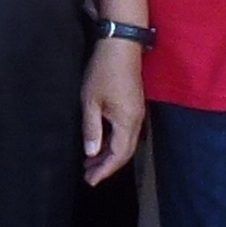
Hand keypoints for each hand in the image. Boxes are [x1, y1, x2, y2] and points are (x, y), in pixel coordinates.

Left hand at [80, 35, 145, 183]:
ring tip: (90, 162)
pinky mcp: (134, 105)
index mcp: (127, 122)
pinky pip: (125, 132)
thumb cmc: (103, 72)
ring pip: (125, 143)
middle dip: (107, 166)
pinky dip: (112, 142)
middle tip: (88, 176)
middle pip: (125, 152)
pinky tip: (100, 142)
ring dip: (109, 154)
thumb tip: (91, 153)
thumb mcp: (91, 101)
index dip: (105, 170)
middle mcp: (136, 121)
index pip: (118, 155)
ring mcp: (137, 112)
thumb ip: (92, 128)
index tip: (90, 181)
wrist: (122, 45)